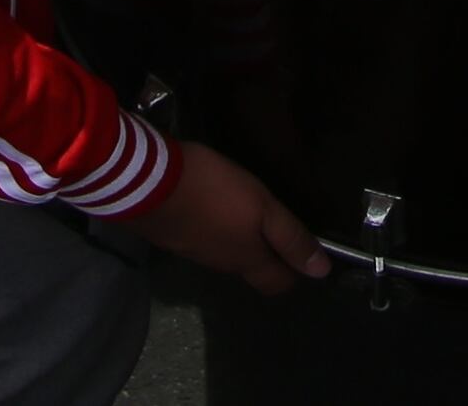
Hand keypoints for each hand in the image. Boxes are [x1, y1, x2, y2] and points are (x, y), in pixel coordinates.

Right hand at [124, 138, 327, 293]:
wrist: (147, 184)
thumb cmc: (214, 192)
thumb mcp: (261, 207)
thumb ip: (290, 237)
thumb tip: (321, 271)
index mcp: (246, 259)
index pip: (276, 283)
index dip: (295, 273)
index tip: (306, 255)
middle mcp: (222, 264)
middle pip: (252, 271)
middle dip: (270, 260)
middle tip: (281, 234)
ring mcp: (195, 252)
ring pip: (228, 257)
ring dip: (242, 243)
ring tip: (250, 216)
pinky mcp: (175, 238)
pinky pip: (205, 242)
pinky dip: (217, 232)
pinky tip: (216, 210)